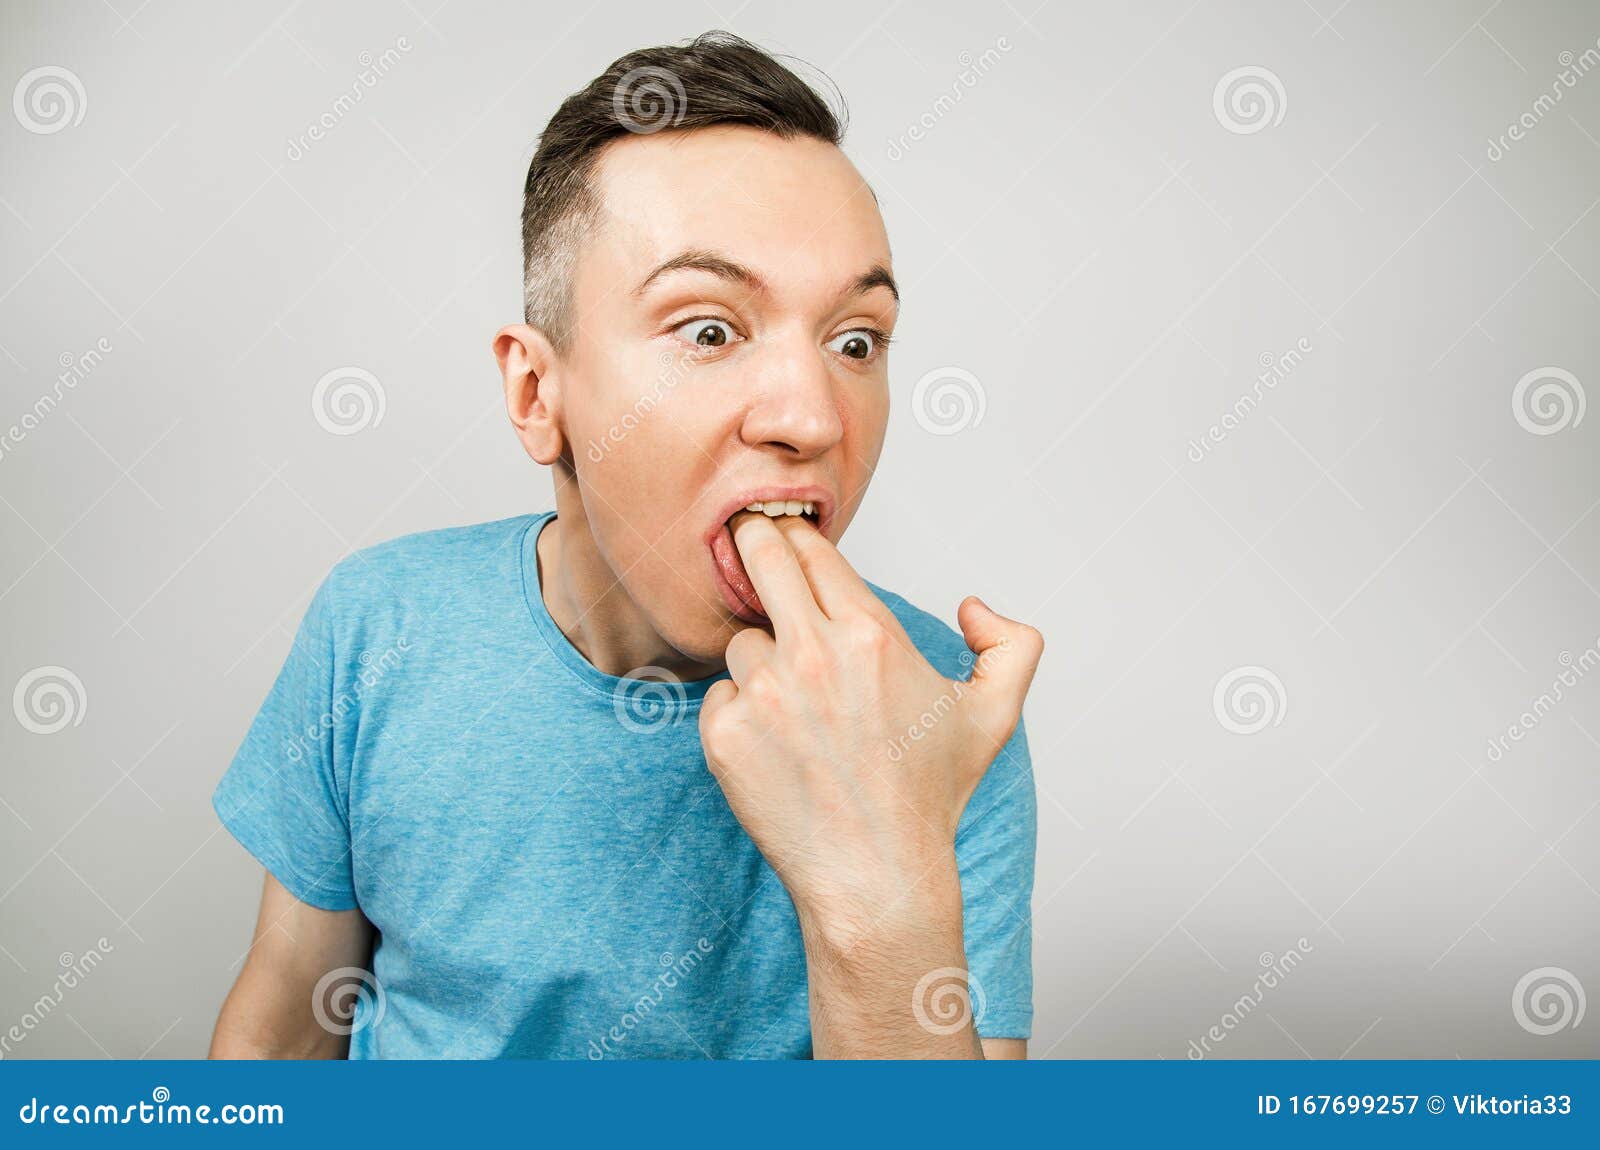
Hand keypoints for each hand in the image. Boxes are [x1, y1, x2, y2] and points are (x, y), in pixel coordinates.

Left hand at [698, 513, 1043, 948]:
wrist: (876, 874)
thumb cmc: (928, 797)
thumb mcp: (995, 715)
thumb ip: (1011, 644)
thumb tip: (972, 606)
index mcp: (870, 633)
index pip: (812, 548)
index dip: (796, 533)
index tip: (786, 532)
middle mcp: (811, 654)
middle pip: (759, 555)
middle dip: (751, 540)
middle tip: (746, 539)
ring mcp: (762, 693)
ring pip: (742, 639)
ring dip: (761, 657)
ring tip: (798, 707)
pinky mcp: (725, 734)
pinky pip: (721, 694)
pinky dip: (740, 711)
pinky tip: (777, 744)